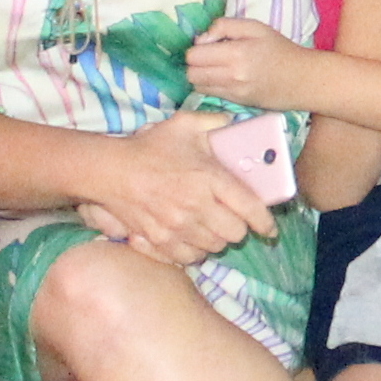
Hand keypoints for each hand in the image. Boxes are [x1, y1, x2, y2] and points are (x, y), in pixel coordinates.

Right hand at [93, 111, 270, 266]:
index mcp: (209, 178)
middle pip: (234, 233)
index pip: (249, 207)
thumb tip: (234, 123)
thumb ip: (215, 122)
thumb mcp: (185, 125)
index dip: (264, 221)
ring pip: (214, 247)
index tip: (269, 227)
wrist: (111, 171)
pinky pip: (189, 257)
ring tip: (213, 228)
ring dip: (218, 240)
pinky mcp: (160, 240)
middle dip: (240, 228)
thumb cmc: (150, 148)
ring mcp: (178, 227)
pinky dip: (195, 252)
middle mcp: (197, 206)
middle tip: (235, 220)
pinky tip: (194, 240)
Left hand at [183, 13, 309, 109]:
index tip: (210, 44)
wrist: (302, 79)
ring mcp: (233, 92)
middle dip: (195, 64)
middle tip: (209, 57)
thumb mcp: (255, 27)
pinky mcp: (236, 102)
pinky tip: (224, 78)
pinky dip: (210, 86)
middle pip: (191, 74)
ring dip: (200, 76)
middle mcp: (231, 76)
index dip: (197, 48)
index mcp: (236, 53)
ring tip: (215, 68)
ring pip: (197, 86)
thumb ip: (225, 26)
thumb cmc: (280, 49)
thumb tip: (202, 38)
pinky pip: (210, 94)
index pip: (193, 56)